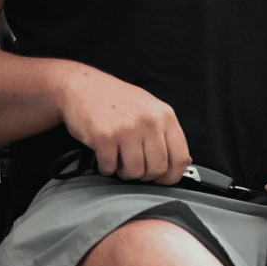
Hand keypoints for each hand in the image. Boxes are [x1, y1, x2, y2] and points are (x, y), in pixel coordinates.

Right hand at [57, 65, 190, 184]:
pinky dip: (105, 166)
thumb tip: (183, 160)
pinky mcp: (105, 136)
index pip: (180, 156)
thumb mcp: (149, 108)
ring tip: (118, 157)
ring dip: (124, 171)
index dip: (172, 175)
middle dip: (145, 174)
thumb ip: (165, 132)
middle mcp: (149, 121)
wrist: (83, 85)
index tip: (162, 179)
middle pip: (157, 168)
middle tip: (134, 165)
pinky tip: (104, 152)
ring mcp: (127, 128)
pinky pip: (110, 168)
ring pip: (135, 172)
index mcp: (164, 115)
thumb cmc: (116, 98)